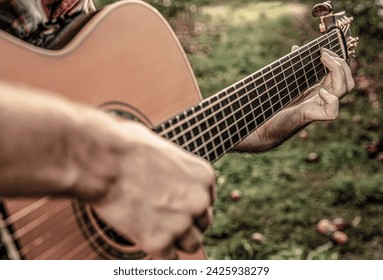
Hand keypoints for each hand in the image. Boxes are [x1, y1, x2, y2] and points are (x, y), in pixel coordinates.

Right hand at [90, 123, 215, 258]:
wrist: (104, 160)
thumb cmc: (128, 148)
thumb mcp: (164, 151)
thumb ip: (177, 172)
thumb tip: (172, 181)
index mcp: (204, 176)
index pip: (206, 201)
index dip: (189, 204)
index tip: (172, 202)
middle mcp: (199, 200)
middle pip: (202, 223)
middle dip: (185, 222)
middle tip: (162, 216)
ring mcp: (181, 223)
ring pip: (192, 243)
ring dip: (177, 239)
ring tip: (155, 228)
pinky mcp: (159, 242)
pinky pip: (169, 257)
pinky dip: (159, 250)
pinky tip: (145, 237)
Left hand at [234, 48, 353, 151]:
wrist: (263, 125)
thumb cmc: (274, 105)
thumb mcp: (287, 82)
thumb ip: (294, 67)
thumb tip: (296, 47)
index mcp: (320, 91)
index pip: (341, 75)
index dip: (338, 60)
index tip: (323, 49)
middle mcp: (323, 99)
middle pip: (347, 81)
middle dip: (341, 64)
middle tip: (324, 54)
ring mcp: (320, 108)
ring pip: (344, 90)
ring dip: (338, 72)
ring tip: (323, 59)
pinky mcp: (313, 117)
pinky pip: (333, 111)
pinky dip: (331, 99)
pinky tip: (319, 92)